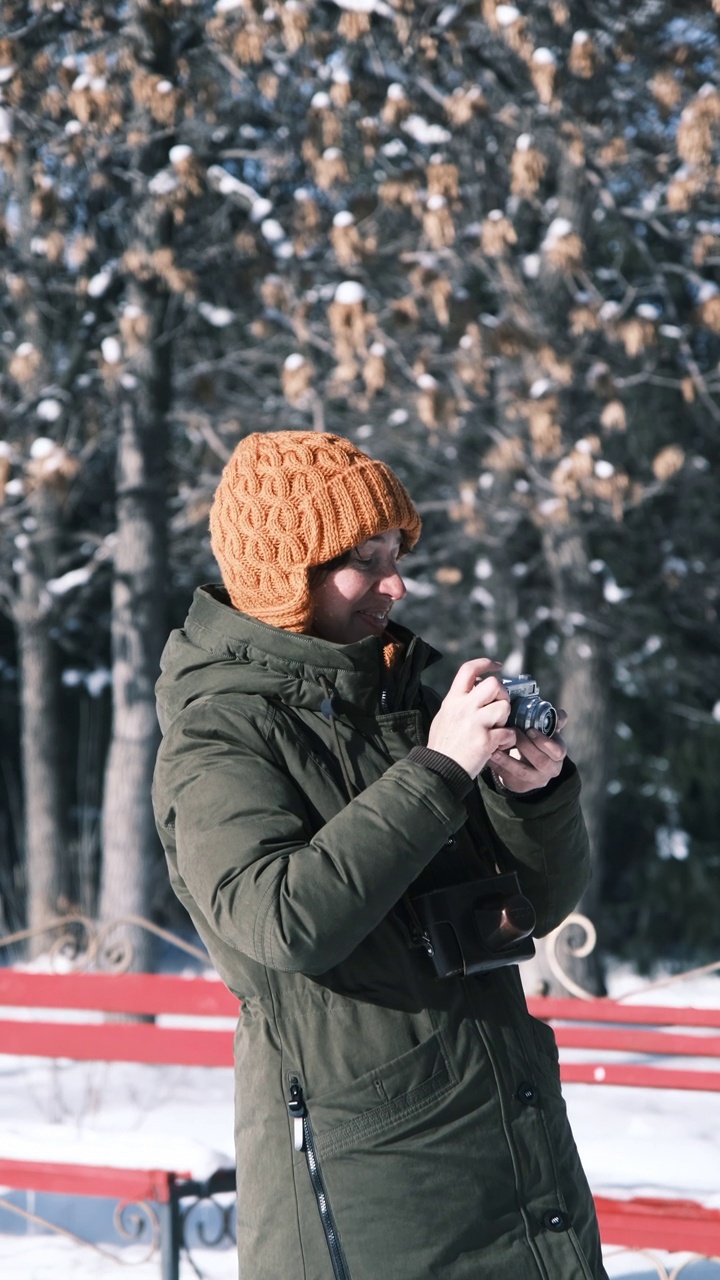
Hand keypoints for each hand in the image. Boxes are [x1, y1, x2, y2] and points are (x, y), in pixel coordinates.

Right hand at [427, 659, 516, 778]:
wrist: (439, 769)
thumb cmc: (442, 745)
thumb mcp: (444, 716)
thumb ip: (458, 702)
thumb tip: (474, 690)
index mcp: (453, 700)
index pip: (469, 670)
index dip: (485, 664)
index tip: (497, 666)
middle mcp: (464, 707)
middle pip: (494, 684)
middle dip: (502, 694)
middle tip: (498, 706)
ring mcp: (476, 723)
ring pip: (504, 707)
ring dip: (505, 719)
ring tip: (496, 729)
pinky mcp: (486, 740)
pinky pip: (509, 733)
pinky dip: (508, 740)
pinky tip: (498, 745)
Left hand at [487, 710, 568, 793]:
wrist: (529, 767)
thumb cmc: (538, 744)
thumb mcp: (547, 734)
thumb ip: (553, 722)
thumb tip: (561, 713)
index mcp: (558, 755)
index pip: (557, 751)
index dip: (544, 741)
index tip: (530, 730)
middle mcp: (550, 769)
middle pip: (541, 761)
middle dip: (525, 746)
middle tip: (512, 733)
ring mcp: (535, 779)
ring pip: (522, 771)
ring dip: (507, 759)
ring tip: (495, 748)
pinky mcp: (520, 785)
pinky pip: (508, 777)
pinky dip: (497, 766)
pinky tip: (489, 756)